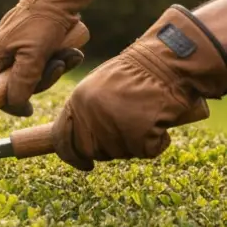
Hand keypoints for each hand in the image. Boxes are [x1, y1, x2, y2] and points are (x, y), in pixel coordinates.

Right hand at [0, 0, 99, 116]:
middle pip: (20, 80)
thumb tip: (15, 103)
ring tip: (70, 54)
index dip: (11, 102)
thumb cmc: (44, 22)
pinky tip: (71, 50)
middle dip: (44, 77)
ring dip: (56, 66)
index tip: (29, 111)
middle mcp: (4, 50)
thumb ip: (23, 81)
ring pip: (36, 69)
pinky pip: (45, 57)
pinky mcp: (34, 38)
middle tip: (60, 66)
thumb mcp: (33, 55)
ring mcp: (19, 44)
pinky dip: (60, 56)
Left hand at [52, 4, 226, 170]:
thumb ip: (86, 110)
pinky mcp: (138, 134)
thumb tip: (82, 137)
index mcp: (77, 102)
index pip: (62, 138)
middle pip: (90, 151)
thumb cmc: (136, 72)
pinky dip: (157, 142)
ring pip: (119, 152)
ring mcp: (113, 127)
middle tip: (125, 137)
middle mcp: (90, 116)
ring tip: (145, 119)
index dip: (71, 156)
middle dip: (106, 151)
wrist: (165, 62)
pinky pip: (146, 151)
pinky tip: (160, 124)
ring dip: (134, 144)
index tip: (84, 164)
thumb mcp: (99, 86)